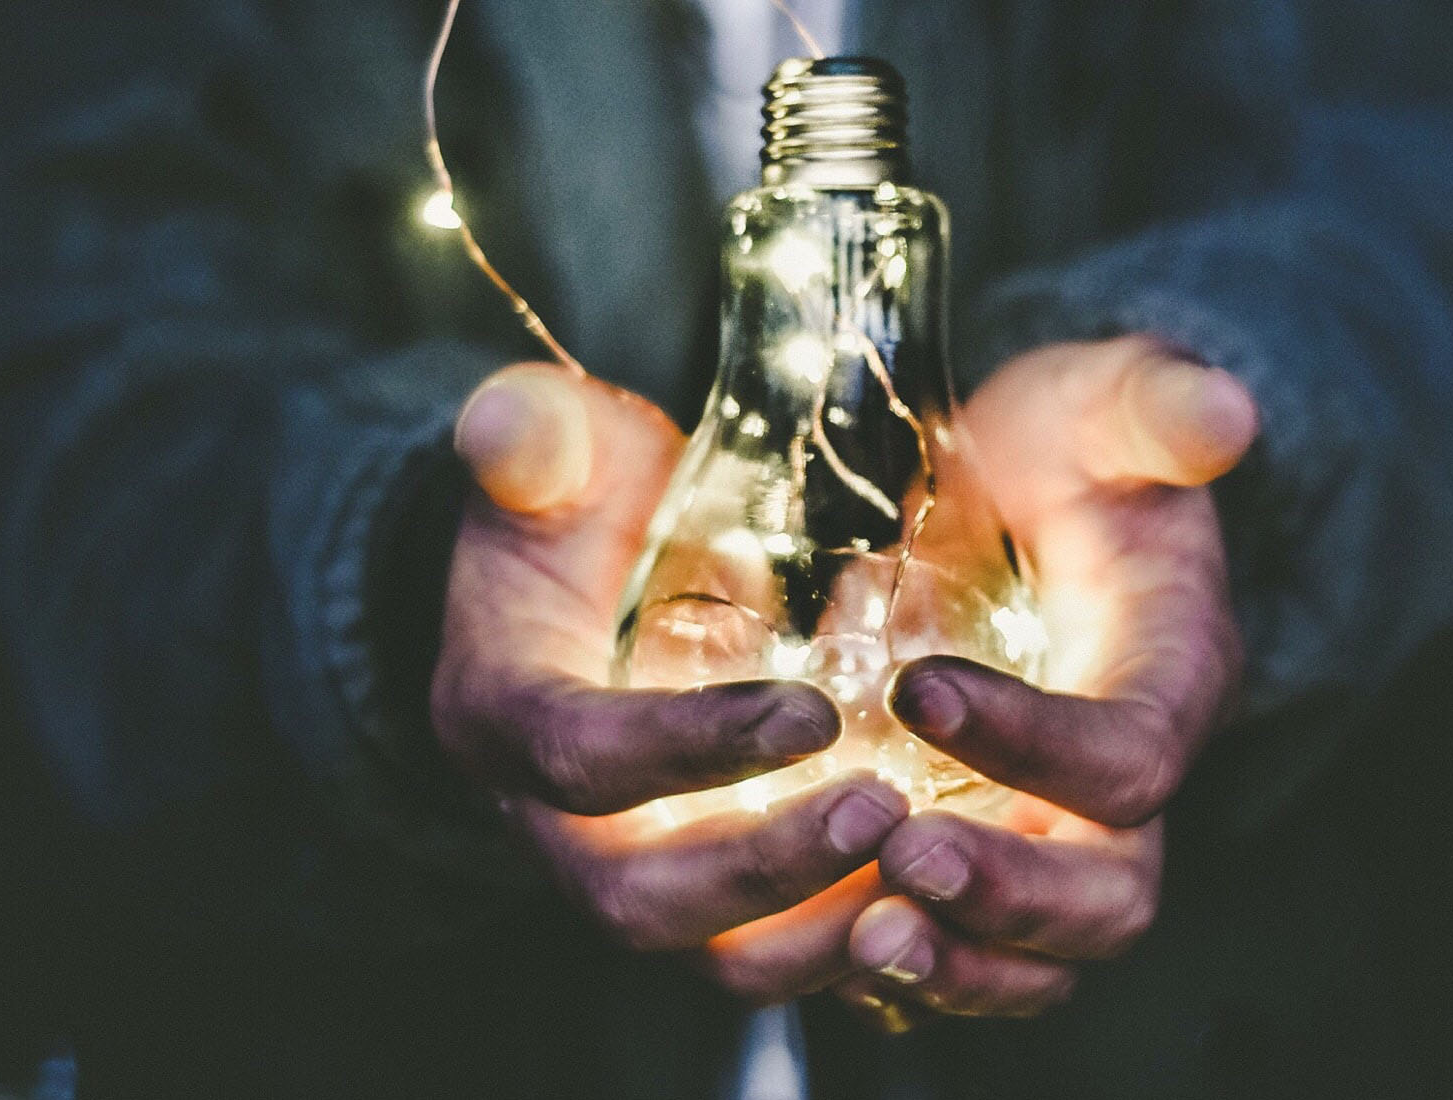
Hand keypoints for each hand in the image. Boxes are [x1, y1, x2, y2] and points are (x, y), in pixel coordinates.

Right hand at [431, 363, 908, 999]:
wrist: (582, 582)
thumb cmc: (577, 506)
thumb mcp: (553, 454)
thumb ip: (533, 438)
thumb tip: (508, 423)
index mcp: (503, 715)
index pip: (580, 757)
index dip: (688, 748)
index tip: (813, 713)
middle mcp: (554, 823)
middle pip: (641, 899)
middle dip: (764, 871)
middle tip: (886, 811)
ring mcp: (635, 869)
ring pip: (715, 955)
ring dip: (822, 934)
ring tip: (934, 873)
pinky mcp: (708, 894)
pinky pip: (776, 954)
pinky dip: (859, 947)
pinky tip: (948, 904)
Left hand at [831, 335, 1258, 1028]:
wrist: (1018, 496)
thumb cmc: (1062, 449)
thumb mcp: (1101, 404)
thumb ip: (1155, 405)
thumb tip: (1224, 411)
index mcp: (1169, 680)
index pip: (1130, 754)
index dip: (1036, 742)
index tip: (918, 689)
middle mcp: (1124, 785)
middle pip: (1109, 895)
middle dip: (1011, 894)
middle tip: (902, 858)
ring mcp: (1056, 835)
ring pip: (1042, 958)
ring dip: (958, 964)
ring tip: (863, 938)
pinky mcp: (988, 857)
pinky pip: (967, 956)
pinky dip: (910, 976)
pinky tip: (827, 944)